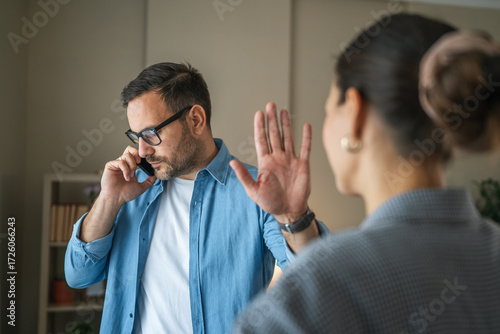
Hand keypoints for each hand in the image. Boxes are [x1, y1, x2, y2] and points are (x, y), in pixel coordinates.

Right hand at [99, 145, 156, 206]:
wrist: (116, 199)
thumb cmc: (125, 194)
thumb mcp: (141, 187)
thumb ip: (149, 181)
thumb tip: (155, 175)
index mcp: (130, 166)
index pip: (136, 154)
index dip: (142, 154)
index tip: (148, 159)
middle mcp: (123, 163)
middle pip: (130, 149)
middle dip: (137, 154)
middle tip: (140, 162)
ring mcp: (116, 164)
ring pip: (127, 155)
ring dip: (132, 165)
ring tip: (131, 175)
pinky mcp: (110, 165)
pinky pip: (120, 162)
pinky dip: (126, 169)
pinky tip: (127, 177)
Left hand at [230, 102, 311, 223]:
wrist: (288, 211)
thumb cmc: (270, 202)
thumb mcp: (253, 190)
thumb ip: (244, 176)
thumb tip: (232, 162)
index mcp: (265, 163)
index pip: (262, 140)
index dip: (260, 127)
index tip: (259, 114)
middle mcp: (278, 158)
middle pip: (274, 135)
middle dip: (272, 120)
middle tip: (270, 105)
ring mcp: (291, 160)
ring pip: (288, 138)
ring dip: (286, 124)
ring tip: (283, 111)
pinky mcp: (303, 165)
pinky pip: (305, 148)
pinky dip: (306, 137)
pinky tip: (306, 126)